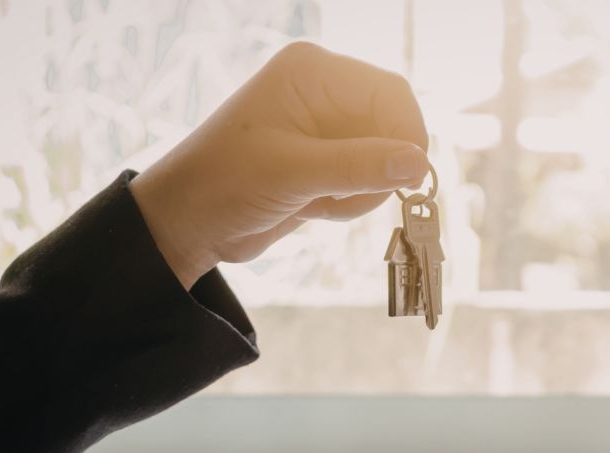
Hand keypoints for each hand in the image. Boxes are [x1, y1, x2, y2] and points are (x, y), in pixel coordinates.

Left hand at [130, 41, 428, 287]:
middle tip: (344, 198)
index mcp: (313, 72)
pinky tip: (313, 208)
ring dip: (362, 192)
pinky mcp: (324, 159)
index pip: (390, 92)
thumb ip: (360, 166)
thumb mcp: (295, 174)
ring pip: (383, 159)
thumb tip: (420, 163)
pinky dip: (350, 201)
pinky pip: (366, 179)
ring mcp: (325, 126)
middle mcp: (323, 91)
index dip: (407, 134)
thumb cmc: (225, 184)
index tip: (410, 179)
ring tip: (317, 203)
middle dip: (377, 170)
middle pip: (391, 127)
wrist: (188, 223)